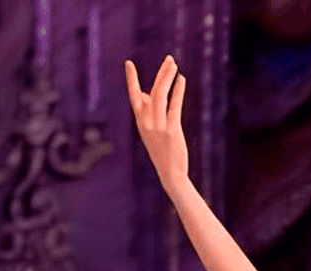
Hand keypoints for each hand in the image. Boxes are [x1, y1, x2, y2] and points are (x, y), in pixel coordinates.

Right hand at [125, 55, 188, 189]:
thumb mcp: (151, 130)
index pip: (133, 96)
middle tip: (170, 58)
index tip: (128, 63)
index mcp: (140, 121)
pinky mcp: (171, 131)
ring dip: (168, 78)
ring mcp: (158, 126)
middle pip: (152, 91)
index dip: (131, 80)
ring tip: (175, 65)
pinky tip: (182, 80)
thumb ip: (149, 112)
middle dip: (161, 73)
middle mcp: (147, 122)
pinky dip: (178, 92)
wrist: (170, 173)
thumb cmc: (162, 150)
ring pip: (161, 96)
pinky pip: (174, 107)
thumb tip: (149, 93)